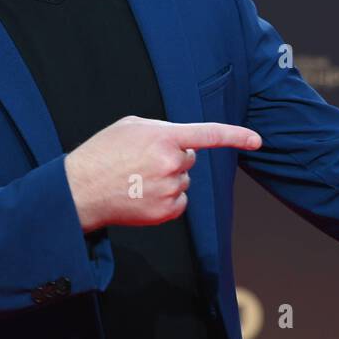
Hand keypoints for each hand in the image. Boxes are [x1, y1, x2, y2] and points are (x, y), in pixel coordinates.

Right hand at [64, 116, 261, 231]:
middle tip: (143, 161)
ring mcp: (170, 190)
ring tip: (137, 178)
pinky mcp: (166, 212)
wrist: (81, 190)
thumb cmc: (103, 153)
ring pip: (184, 180)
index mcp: (164, 138)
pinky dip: (167, 198)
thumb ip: (162, 129)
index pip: (209, 134)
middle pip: (190, 158)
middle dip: (174, 157)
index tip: (257, 141)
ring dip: (168, 178)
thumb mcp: (130, 126)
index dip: (236, 136)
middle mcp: (171, 164)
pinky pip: (180, 201)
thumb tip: (182, 143)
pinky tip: (142, 194)